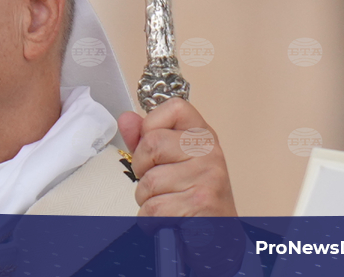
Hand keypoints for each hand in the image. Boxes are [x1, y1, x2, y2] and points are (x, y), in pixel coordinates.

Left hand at [118, 97, 236, 217]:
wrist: (217, 236)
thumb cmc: (192, 197)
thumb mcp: (169, 161)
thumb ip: (145, 138)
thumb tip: (126, 118)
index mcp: (202, 135)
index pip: (174, 107)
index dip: (152, 126)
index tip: (155, 149)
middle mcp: (210, 151)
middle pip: (152, 144)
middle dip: (142, 169)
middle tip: (158, 182)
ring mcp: (208, 175)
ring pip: (149, 180)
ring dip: (146, 198)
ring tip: (166, 201)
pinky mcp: (201, 202)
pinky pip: (153, 207)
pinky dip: (151, 219)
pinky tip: (168, 218)